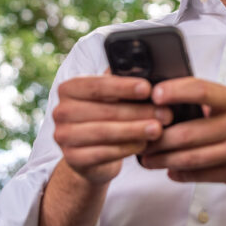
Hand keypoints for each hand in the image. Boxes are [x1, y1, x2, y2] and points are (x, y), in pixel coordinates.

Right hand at [52, 74, 171, 184]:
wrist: (90, 156)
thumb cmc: (105, 117)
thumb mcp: (110, 97)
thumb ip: (121, 81)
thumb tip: (143, 66)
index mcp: (68, 89)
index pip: (97, 85)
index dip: (123, 87)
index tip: (148, 88)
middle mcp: (60, 111)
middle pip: (104, 110)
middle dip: (138, 111)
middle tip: (164, 113)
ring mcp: (63, 136)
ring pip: (104, 132)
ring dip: (135, 130)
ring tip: (158, 129)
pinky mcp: (72, 159)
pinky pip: (103, 153)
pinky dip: (126, 148)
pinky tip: (143, 144)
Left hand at [139, 77, 225, 192]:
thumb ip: (213, 102)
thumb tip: (171, 102)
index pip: (202, 91)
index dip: (175, 91)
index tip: (154, 95)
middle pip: (187, 132)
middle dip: (158, 138)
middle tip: (139, 138)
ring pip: (190, 157)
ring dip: (163, 160)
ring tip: (146, 159)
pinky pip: (200, 174)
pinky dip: (181, 173)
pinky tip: (170, 170)